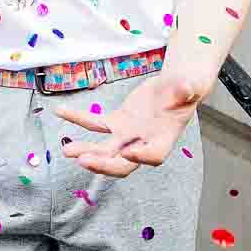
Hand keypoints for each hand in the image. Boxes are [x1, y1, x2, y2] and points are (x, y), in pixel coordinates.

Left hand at [56, 69, 206, 177]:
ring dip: (86, 150)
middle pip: (123, 162)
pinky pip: (95, 124)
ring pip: (105, 149)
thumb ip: (186, 90)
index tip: (129, 153)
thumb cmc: (185, 90)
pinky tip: (61, 112)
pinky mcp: (117, 123)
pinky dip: (78, 119)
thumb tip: (186, 88)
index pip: (154, 156)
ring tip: (66, 151)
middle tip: (85, 161)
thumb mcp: (189, 87)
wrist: (174, 87)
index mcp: (164, 139)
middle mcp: (143, 143)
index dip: (141, 157)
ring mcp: (128, 135)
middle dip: (104, 164)